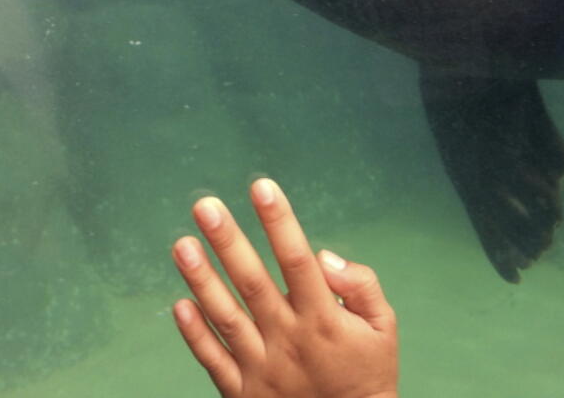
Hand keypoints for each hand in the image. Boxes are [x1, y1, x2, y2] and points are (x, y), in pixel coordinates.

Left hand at [172, 178, 398, 397]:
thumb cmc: (368, 375)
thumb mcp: (384, 328)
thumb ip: (361, 285)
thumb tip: (323, 254)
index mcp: (323, 319)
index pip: (296, 259)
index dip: (279, 221)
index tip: (262, 186)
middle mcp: (288, 339)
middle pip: (252, 282)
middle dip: (228, 240)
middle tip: (205, 205)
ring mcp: (263, 368)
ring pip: (226, 317)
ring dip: (202, 280)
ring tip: (182, 244)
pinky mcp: (244, 394)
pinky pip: (213, 360)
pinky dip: (194, 334)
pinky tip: (179, 304)